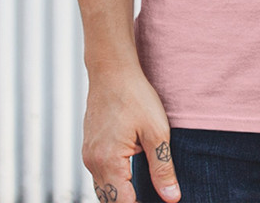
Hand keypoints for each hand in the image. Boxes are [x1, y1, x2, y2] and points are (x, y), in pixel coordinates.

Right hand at [82, 60, 181, 202]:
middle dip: (129, 202)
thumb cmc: (135, 96)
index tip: (157, 201)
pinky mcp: (89, 145)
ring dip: (120, 193)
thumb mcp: (156, 131)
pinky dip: (113, 180)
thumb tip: (172, 198)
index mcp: (109, 162)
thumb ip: (162, 168)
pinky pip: (99, 173)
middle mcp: (92, 162)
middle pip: (109, 200)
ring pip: (102, 189)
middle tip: (153, 197)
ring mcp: (88, 154)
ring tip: (143, 191)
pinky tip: (129, 173)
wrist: (112, 69)